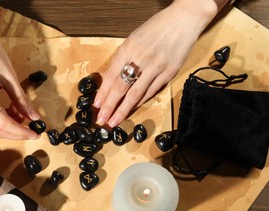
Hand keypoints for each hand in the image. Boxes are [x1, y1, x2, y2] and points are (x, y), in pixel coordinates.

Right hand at [0, 31, 39, 139]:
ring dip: (10, 126)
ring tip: (24, 115)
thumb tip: (35, 118)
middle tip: (32, 131)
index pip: (2, 122)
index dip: (20, 131)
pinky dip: (4, 119)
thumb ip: (22, 100)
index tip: (36, 134)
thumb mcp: (11, 78)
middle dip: (15, 133)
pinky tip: (15, 111)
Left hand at [94, 0, 220, 126]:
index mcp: (129, 48)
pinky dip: (141, 101)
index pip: (111, 76)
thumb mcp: (134, 38)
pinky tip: (133, 108)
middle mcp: (141, 58)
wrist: (184, 20)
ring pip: (136, 94)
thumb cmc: (157, 27)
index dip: (103, 93)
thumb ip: (123, 58)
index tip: (96, 105)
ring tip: (115, 120)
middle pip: (121, 87)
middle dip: (110, 106)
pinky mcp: (170, 72)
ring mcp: (157, 67)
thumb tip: (111, 80)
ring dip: (124, 109)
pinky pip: (152, 91)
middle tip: (102, 119)